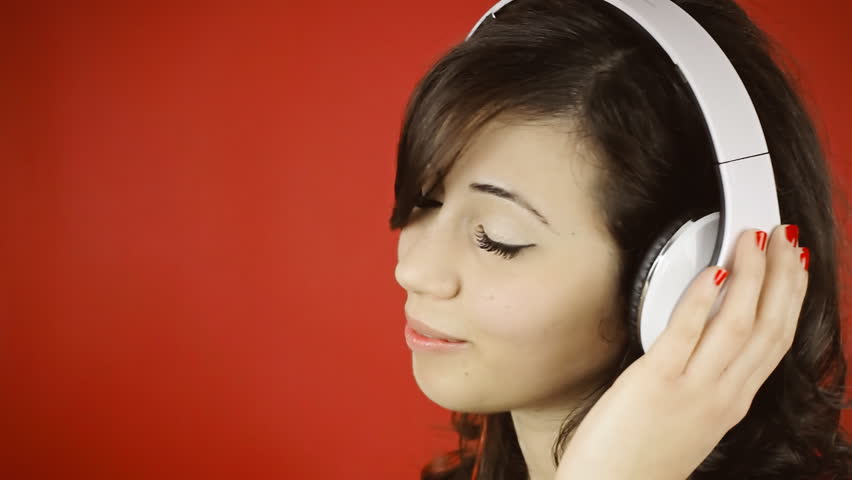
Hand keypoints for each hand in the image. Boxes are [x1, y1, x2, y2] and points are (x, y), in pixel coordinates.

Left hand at [554, 224, 809, 479]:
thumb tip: (702, 342)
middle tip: (784, 238)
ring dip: (751, 275)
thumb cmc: (639, 460)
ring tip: (753, 240)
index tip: (794, 267)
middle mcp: (722, 395)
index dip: (790, 299)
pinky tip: (711, 272)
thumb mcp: (688, 421)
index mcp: (730, 402)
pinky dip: (701, 298)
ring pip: (740, 324)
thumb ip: (702, 383)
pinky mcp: (657, 381)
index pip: (775, 342)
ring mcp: (694, 389)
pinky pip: (687, 331)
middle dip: (781, 277)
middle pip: (770, 327)